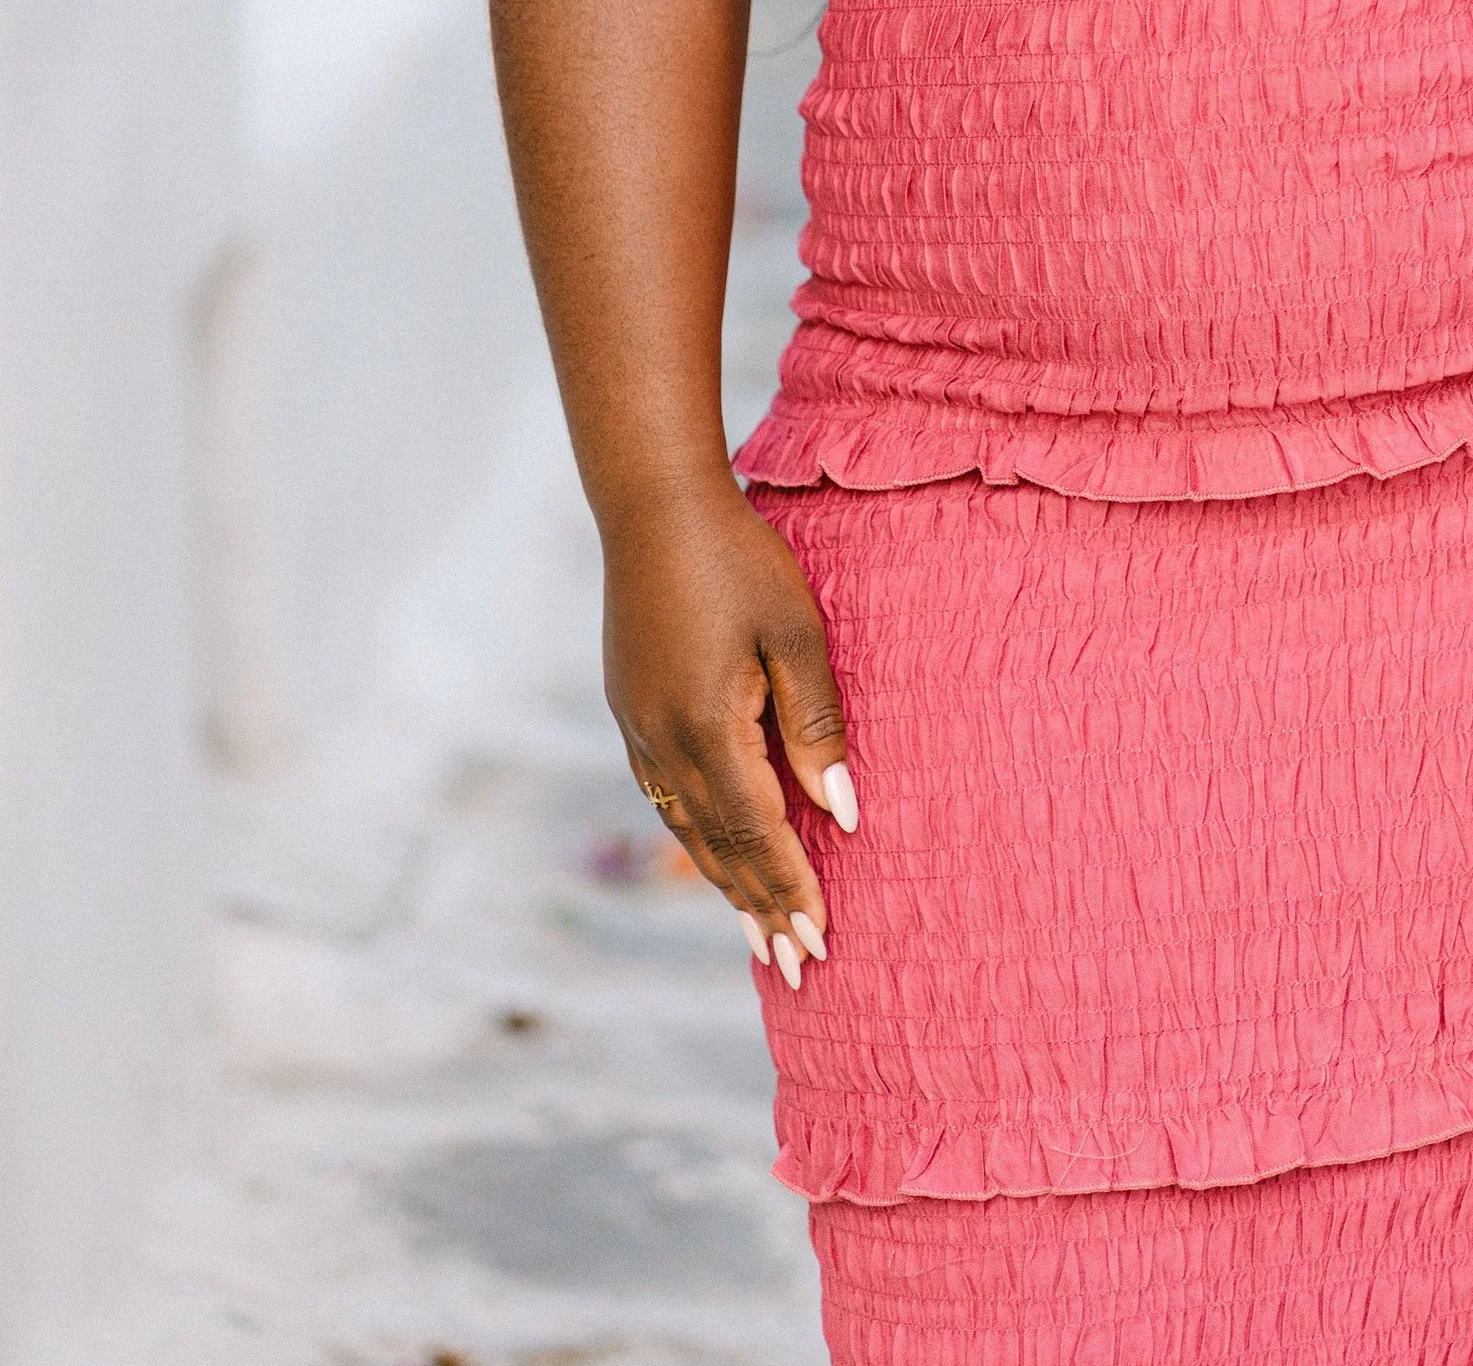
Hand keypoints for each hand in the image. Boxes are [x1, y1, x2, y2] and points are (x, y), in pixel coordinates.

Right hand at [601, 472, 855, 990]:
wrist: (653, 505)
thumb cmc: (739, 559)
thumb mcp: (796, 635)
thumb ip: (816, 728)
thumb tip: (841, 816)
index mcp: (707, 730)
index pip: (757, 835)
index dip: (791, 890)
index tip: (821, 942)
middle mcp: (662, 745)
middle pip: (718, 848)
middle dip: (760, 908)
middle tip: (796, 967)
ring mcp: (638, 729)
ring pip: (687, 830)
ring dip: (725, 883)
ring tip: (759, 932)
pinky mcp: (630, 709)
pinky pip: (667, 798)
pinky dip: (697, 839)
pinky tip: (712, 853)